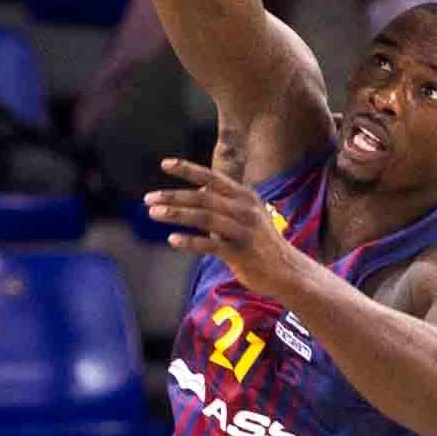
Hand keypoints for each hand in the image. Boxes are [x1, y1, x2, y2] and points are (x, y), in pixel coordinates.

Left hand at [148, 158, 305, 295]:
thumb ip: (222, 204)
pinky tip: (172, 239)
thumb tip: (197, 190)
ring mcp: (244, 230)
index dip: (188, 169)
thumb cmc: (262, 245)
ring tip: (154, 214)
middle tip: (149, 199)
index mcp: (244, 196)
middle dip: (174, 196)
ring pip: (205, 217)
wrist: (288, 271)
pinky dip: (191, 241)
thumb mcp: (246, 216)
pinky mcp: (241, 252)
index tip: (165, 164)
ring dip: (177, 214)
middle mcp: (245, 209)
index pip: (212, 178)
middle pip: (203, 196)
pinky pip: (211, 244)